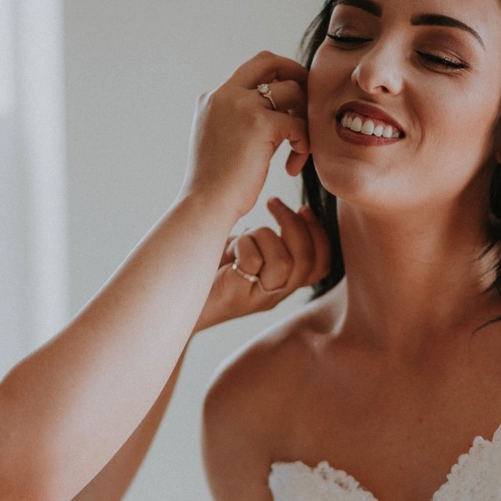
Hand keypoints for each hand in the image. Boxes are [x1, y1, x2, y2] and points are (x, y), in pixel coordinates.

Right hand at [184, 52, 309, 223]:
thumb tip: (271, 118)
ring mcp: (242, 106)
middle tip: (308, 103)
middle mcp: (225, 95)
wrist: (206, 205)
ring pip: (291, 91)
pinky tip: (293, 165)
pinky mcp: (260, 123)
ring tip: (299, 148)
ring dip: (304, 117)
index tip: (288, 103)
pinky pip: (298, 123)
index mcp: (213, 98)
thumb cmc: (215, 186)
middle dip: (296, 74)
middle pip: (269, 61)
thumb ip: (238, 122)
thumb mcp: (219, 142)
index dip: (275, 80)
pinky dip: (303, 143)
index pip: (251, 71)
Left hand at [195, 197, 329, 329]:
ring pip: (284, 262)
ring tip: (244, 233)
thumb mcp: (249, 249)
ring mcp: (257, 298)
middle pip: (308, 260)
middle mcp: (276, 294)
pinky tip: (228, 248)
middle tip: (272, 202)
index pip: (322, 265)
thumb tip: (287, 210)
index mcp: (285, 284)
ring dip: (264, 235)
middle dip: (293, 224)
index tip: (303, 208)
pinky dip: (242, 244)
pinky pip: (253, 261)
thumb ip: (270, 239)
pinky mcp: (237, 294)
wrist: (177, 294)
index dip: (319, 235)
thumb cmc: (211, 266)